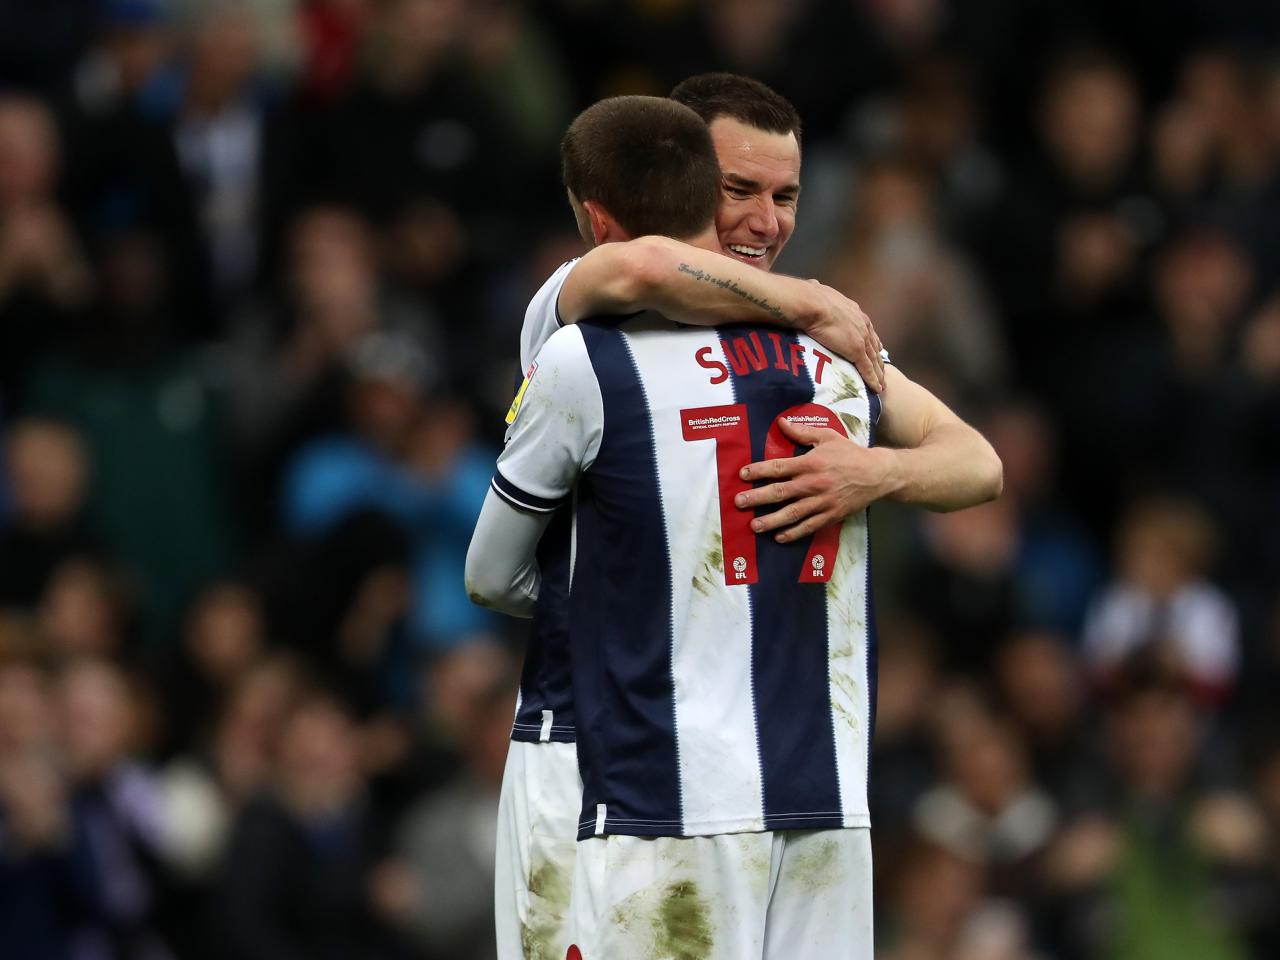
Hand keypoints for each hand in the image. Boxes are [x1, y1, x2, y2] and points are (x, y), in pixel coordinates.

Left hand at [735, 416, 896, 541]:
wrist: (877, 474)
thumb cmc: (850, 453)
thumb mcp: (827, 437)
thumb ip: (802, 432)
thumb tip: (781, 423)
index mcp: (810, 463)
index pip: (779, 467)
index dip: (759, 470)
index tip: (743, 474)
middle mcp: (813, 484)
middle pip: (780, 492)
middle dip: (757, 498)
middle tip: (739, 502)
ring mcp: (822, 502)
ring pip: (792, 514)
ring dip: (771, 520)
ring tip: (754, 526)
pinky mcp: (831, 515)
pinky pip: (809, 526)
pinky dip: (794, 533)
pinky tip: (779, 537)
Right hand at [804, 281, 884, 392]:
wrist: (810, 303)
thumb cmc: (809, 297)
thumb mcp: (818, 292)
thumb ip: (820, 294)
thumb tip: (812, 286)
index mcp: (854, 311)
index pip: (867, 330)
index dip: (870, 342)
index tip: (874, 350)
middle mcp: (862, 324)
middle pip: (874, 346)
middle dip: (878, 360)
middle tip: (881, 372)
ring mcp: (861, 338)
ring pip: (874, 360)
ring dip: (879, 373)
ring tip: (881, 384)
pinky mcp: (856, 351)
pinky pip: (867, 369)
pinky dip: (873, 380)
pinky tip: (876, 388)